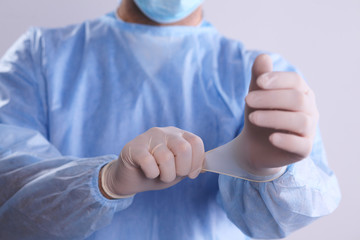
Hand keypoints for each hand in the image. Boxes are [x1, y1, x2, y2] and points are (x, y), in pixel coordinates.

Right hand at [100, 127, 204, 197]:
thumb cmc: (157, 172)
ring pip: (166, 158)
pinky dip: (152, 173)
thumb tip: (205, 166)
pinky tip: (148, 173)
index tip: (190, 174)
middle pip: (183, 148)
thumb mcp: (178, 169)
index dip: (196, 162)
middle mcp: (164, 132)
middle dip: (182, 169)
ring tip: (160, 176)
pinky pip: (148, 162)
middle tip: (173, 176)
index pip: (196, 142)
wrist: (130, 177)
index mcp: (178, 135)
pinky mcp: (133, 148)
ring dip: (166, 175)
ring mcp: (148, 138)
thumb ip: (191, 165)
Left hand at [234, 54, 318, 174]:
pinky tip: (271, 138)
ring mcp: (309, 130)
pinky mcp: (304, 149)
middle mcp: (309, 109)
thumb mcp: (256, 95)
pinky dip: (286, 140)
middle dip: (270, 98)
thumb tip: (262, 57)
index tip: (258, 82)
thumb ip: (259, 77)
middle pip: (297, 99)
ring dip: (274, 117)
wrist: (255, 145)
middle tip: (247, 100)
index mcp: (301, 92)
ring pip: (300, 120)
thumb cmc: (259, 114)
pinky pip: (301, 144)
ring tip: (251, 118)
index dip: (278, 79)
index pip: (295, 81)